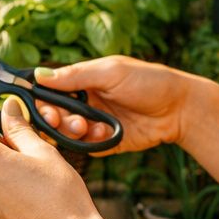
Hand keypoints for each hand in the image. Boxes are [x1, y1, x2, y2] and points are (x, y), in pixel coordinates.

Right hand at [30, 57, 197, 155]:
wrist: (179, 108)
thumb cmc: (148, 81)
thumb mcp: (110, 72)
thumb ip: (75, 75)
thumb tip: (38, 75)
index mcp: (82, 81)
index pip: (49, 92)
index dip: (40, 101)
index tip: (40, 107)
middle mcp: (85, 103)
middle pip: (54, 115)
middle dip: (55, 119)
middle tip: (64, 119)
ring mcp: (94, 123)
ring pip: (67, 133)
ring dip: (72, 130)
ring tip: (86, 126)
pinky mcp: (105, 142)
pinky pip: (86, 147)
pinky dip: (91, 141)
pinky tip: (104, 133)